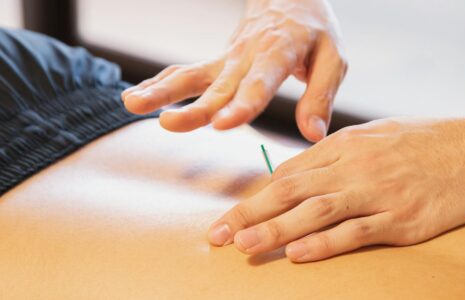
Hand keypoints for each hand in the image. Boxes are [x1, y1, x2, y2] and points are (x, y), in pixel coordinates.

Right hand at [122, 0, 346, 141]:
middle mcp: (247, 56)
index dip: (242, 104)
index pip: (259, 83)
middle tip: (170, 123)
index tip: (224, 124)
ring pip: (192, 76)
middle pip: (219, 86)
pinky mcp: (216, 63)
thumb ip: (321, 97)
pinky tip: (133, 98)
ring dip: (162, 91)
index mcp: (279, 53)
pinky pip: (185, 73)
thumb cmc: (315, 33)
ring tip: (132, 104)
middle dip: (195, 107)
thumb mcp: (333, 58)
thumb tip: (314, 135)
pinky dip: (160, 84)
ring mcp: (227, 59)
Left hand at [207, 117, 464, 261]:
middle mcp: (357, 166)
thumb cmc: (428, 141)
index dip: (257, 195)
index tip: (232, 214)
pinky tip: (299, 254)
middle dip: (251, 213)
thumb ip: (339, 151)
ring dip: (277, 230)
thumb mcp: (378, 133)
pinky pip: (357, 232)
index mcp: (348, 144)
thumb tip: (300, 172)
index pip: (291, 172)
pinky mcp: (402, 218)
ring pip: (317, 212)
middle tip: (219, 234)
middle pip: (293, 191)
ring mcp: (380, 193)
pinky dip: (325, 243)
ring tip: (244, 246)